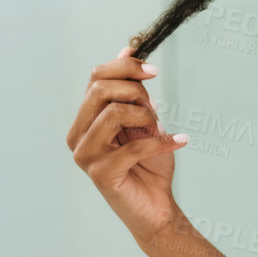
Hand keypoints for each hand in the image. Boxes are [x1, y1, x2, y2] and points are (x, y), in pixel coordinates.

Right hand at [67, 43, 187, 247]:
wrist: (157, 209)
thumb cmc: (149, 165)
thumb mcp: (143, 120)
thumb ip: (131, 89)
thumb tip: (125, 47)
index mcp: (83, 120)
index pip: (95, 78)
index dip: (124, 67)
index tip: (152, 70)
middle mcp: (77, 136)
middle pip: (99, 90)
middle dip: (134, 90)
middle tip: (154, 106)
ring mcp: (85, 157)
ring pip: (113, 113)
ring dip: (144, 117)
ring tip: (158, 128)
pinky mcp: (101, 174)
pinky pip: (135, 146)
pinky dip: (163, 142)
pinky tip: (180, 142)